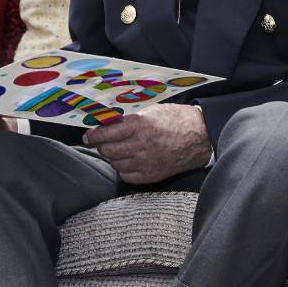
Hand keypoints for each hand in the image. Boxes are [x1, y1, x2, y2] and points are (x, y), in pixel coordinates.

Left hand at [83, 104, 211, 184]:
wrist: (199, 136)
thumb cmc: (175, 119)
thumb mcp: (150, 110)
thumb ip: (128, 117)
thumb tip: (106, 119)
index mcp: (138, 125)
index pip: (104, 133)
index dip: (92, 135)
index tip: (88, 135)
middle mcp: (140, 145)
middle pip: (107, 150)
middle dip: (100, 145)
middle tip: (99, 141)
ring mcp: (145, 162)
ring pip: (115, 164)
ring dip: (111, 156)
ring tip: (115, 149)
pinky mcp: (151, 175)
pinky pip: (127, 176)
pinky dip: (123, 169)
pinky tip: (127, 160)